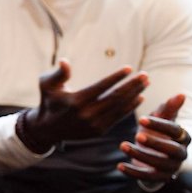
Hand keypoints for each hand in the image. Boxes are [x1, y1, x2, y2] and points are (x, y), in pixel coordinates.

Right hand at [19, 59, 147, 152]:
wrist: (47, 129)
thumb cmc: (48, 100)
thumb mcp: (46, 84)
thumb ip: (58, 73)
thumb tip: (65, 61)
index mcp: (76, 101)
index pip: (102, 87)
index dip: (117, 77)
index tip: (129, 68)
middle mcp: (87, 114)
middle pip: (116, 97)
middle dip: (133, 85)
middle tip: (145, 75)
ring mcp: (94, 124)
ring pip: (120, 107)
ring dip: (135, 94)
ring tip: (145, 83)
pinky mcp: (99, 131)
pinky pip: (118, 117)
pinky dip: (130, 108)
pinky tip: (139, 98)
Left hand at [119, 93, 188, 182]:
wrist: (155, 153)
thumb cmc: (157, 131)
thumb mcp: (161, 119)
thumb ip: (168, 108)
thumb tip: (181, 94)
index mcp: (183, 137)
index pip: (175, 130)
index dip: (159, 125)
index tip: (141, 119)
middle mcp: (181, 154)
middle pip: (172, 149)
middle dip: (155, 143)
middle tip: (137, 135)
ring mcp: (171, 168)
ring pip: (158, 164)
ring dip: (140, 155)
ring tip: (122, 145)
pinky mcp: (159, 178)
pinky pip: (147, 177)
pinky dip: (133, 172)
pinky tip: (119, 165)